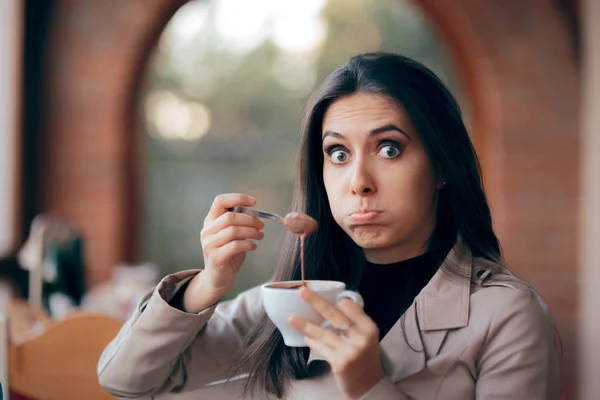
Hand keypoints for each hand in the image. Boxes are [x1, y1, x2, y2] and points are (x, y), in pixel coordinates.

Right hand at [183, 193, 263, 312]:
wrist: (217, 279)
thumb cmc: (227, 253)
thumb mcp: (232, 235)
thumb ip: (239, 222)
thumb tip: (255, 212)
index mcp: (210, 221)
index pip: (220, 201)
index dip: (238, 198)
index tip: (254, 202)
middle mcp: (207, 231)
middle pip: (230, 217)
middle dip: (250, 220)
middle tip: (261, 226)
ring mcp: (209, 245)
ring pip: (234, 231)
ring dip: (252, 232)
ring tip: (260, 235)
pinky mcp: (216, 258)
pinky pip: (235, 246)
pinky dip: (248, 244)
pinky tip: (253, 246)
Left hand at [289, 288, 383, 398]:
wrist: (369, 386)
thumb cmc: (365, 358)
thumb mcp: (367, 337)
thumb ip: (355, 322)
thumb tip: (339, 301)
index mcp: (369, 327)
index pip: (350, 307)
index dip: (338, 301)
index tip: (327, 295)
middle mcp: (360, 337)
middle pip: (335, 315)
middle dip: (316, 302)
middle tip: (302, 291)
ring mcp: (349, 350)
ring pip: (323, 332)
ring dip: (305, 325)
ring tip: (291, 318)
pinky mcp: (339, 362)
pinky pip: (321, 347)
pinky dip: (312, 342)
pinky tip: (306, 339)